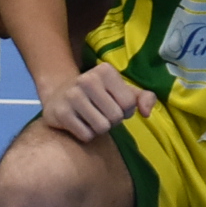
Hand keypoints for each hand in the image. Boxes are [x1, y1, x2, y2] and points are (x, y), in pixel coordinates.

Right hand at [38, 61, 156, 141]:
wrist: (59, 94)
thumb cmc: (99, 94)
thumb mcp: (122, 90)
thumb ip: (144, 98)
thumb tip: (147, 113)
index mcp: (105, 71)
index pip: (128, 103)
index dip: (125, 110)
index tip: (113, 104)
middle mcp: (87, 79)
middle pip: (115, 117)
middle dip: (111, 120)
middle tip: (100, 112)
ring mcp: (72, 96)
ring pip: (101, 128)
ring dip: (99, 129)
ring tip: (90, 117)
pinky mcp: (61, 113)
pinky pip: (86, 135)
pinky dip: (86, 134)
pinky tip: (78, 122)